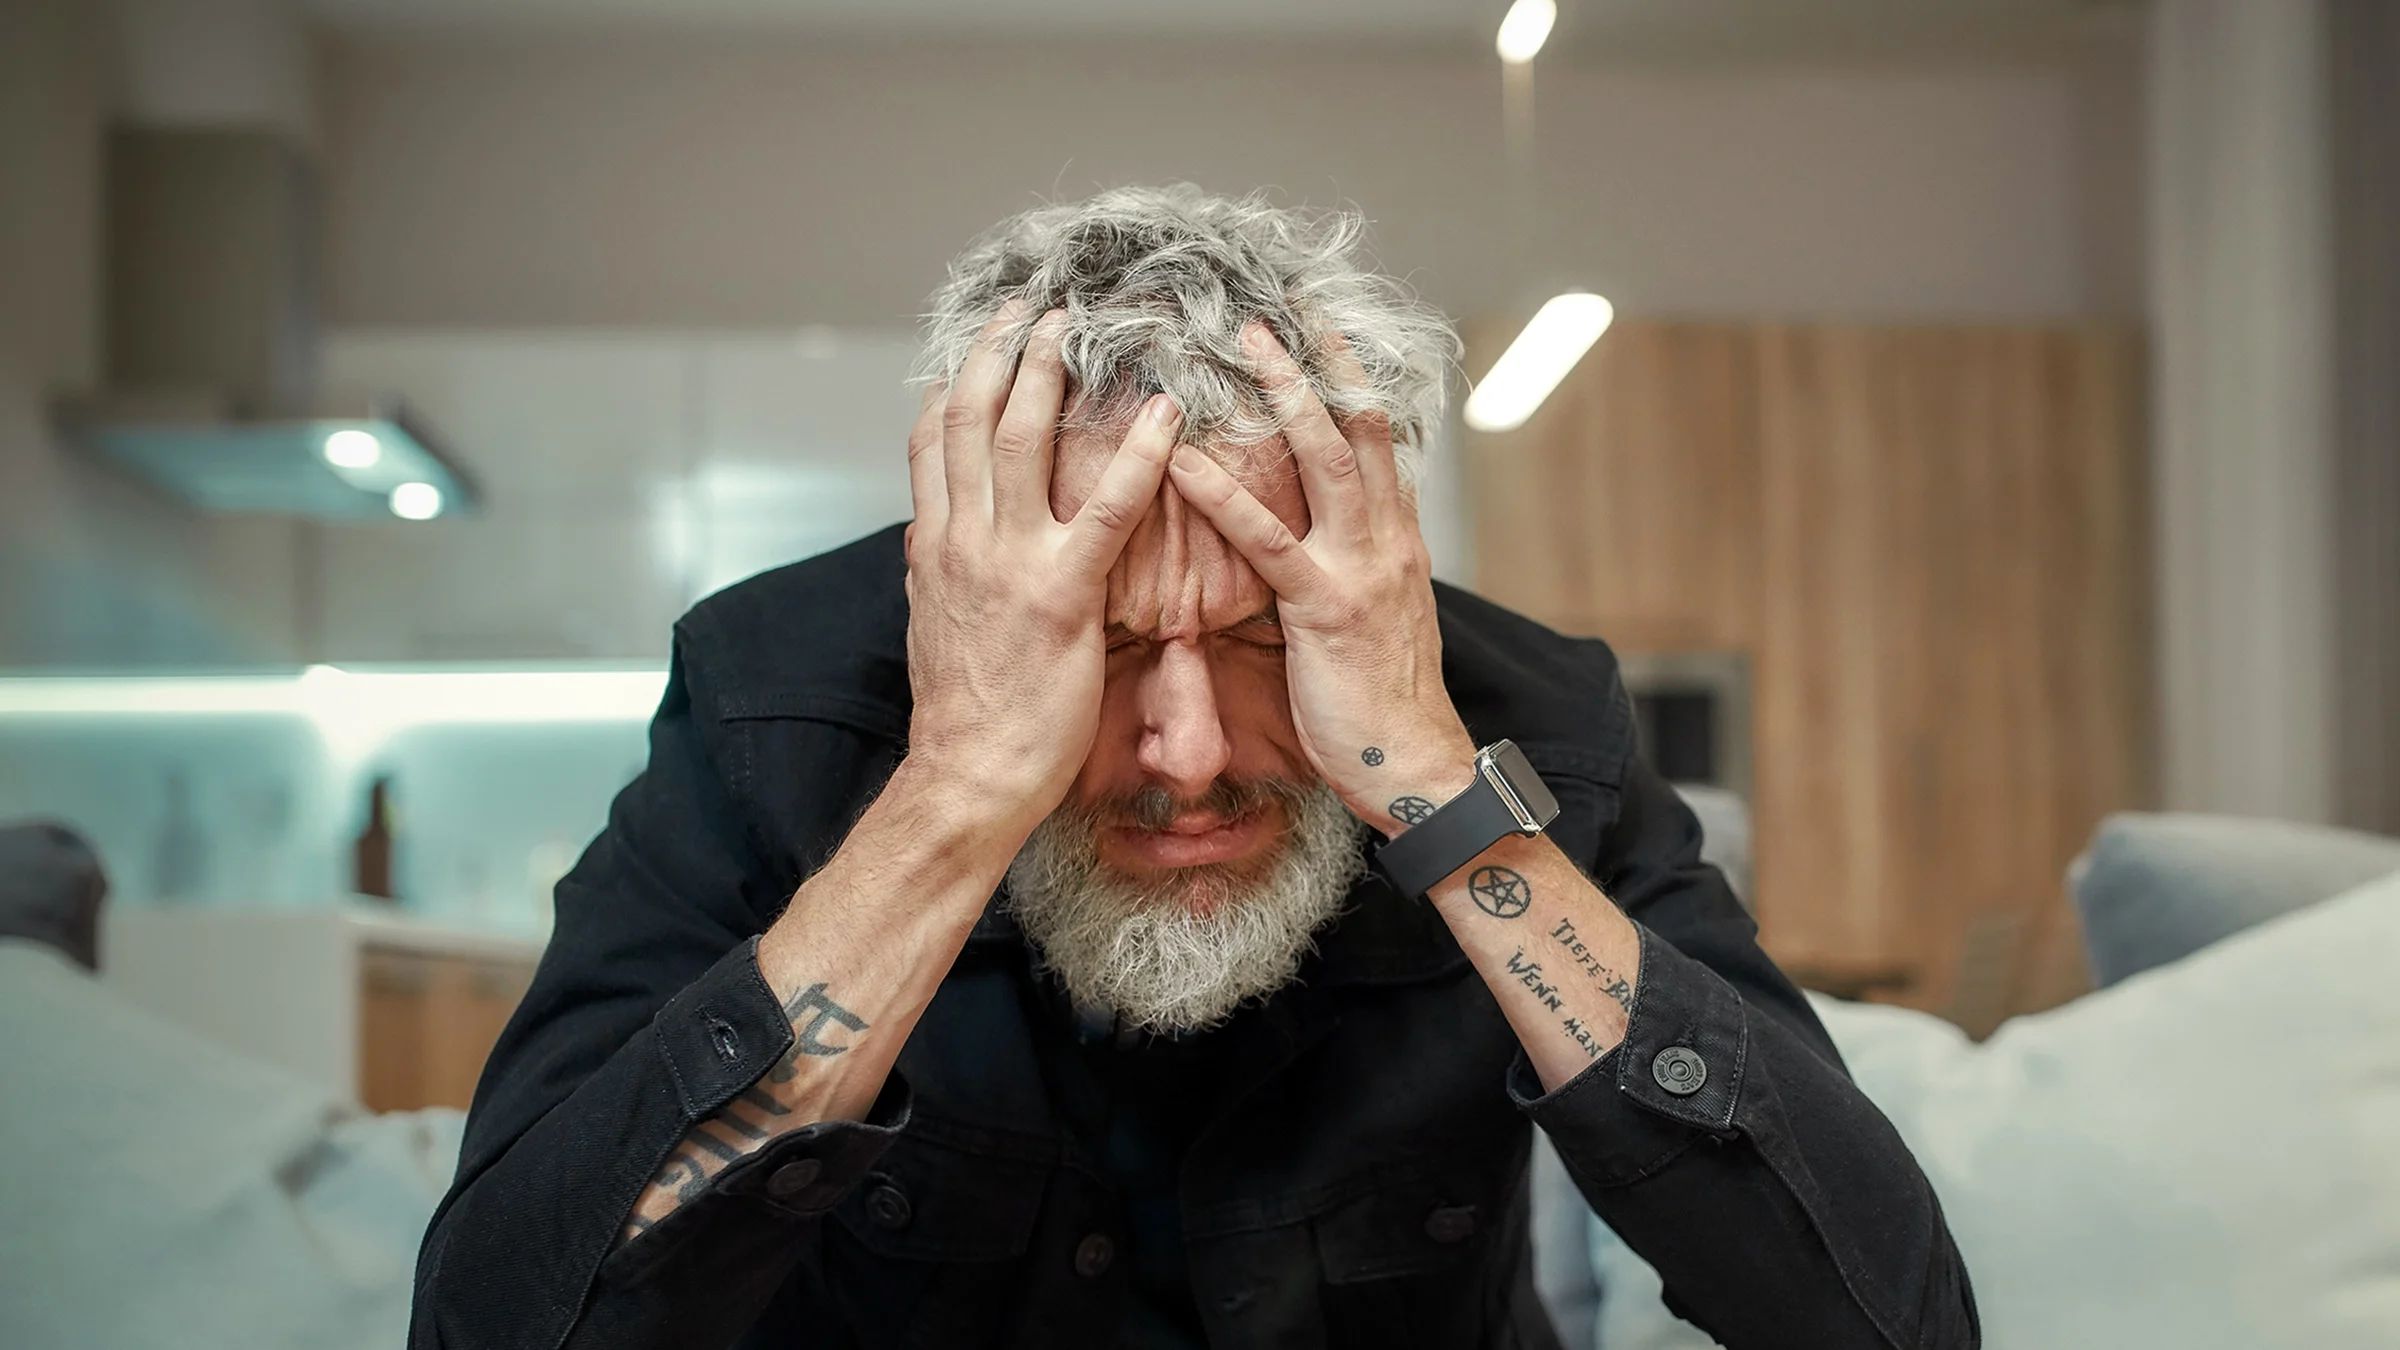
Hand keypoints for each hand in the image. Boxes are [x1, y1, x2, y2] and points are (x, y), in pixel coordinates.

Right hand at [902, 305, 1180, 832]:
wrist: (967, 776)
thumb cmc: (965, 712)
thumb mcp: (931, 624)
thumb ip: (934, 570)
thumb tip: (925, 533)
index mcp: (934, 546)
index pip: (933, 439)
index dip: (958, 379)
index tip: (981, 338)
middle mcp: (962, 540)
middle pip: (975, 418)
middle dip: (1002, 350)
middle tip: (1035, 304)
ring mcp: (1008, 562)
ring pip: (1025, 440)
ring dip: (1053, 372)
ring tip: (1081, 326)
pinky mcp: (1060, 594)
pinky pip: (1106, 508)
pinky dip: (1137, 453)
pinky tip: (1165, 413)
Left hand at [1168, 324, 1476, 834]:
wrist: (1416, 771)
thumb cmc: (1382, 706)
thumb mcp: (1375, 621)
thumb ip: (1352, 569)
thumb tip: (1324, 538)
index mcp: (1398, 540)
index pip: (1376, 441)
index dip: (1350, 381)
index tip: (1319, 330)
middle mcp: (1388, 539)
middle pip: (1359, 426)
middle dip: (1321, 362)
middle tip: (1280, 307)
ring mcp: (1362, 568)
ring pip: (1326, 459)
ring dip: (1284, 394)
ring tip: (1245, 344)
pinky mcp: (1326, 608)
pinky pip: (1269, 539)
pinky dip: (1222, 494)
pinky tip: (1180, 460)